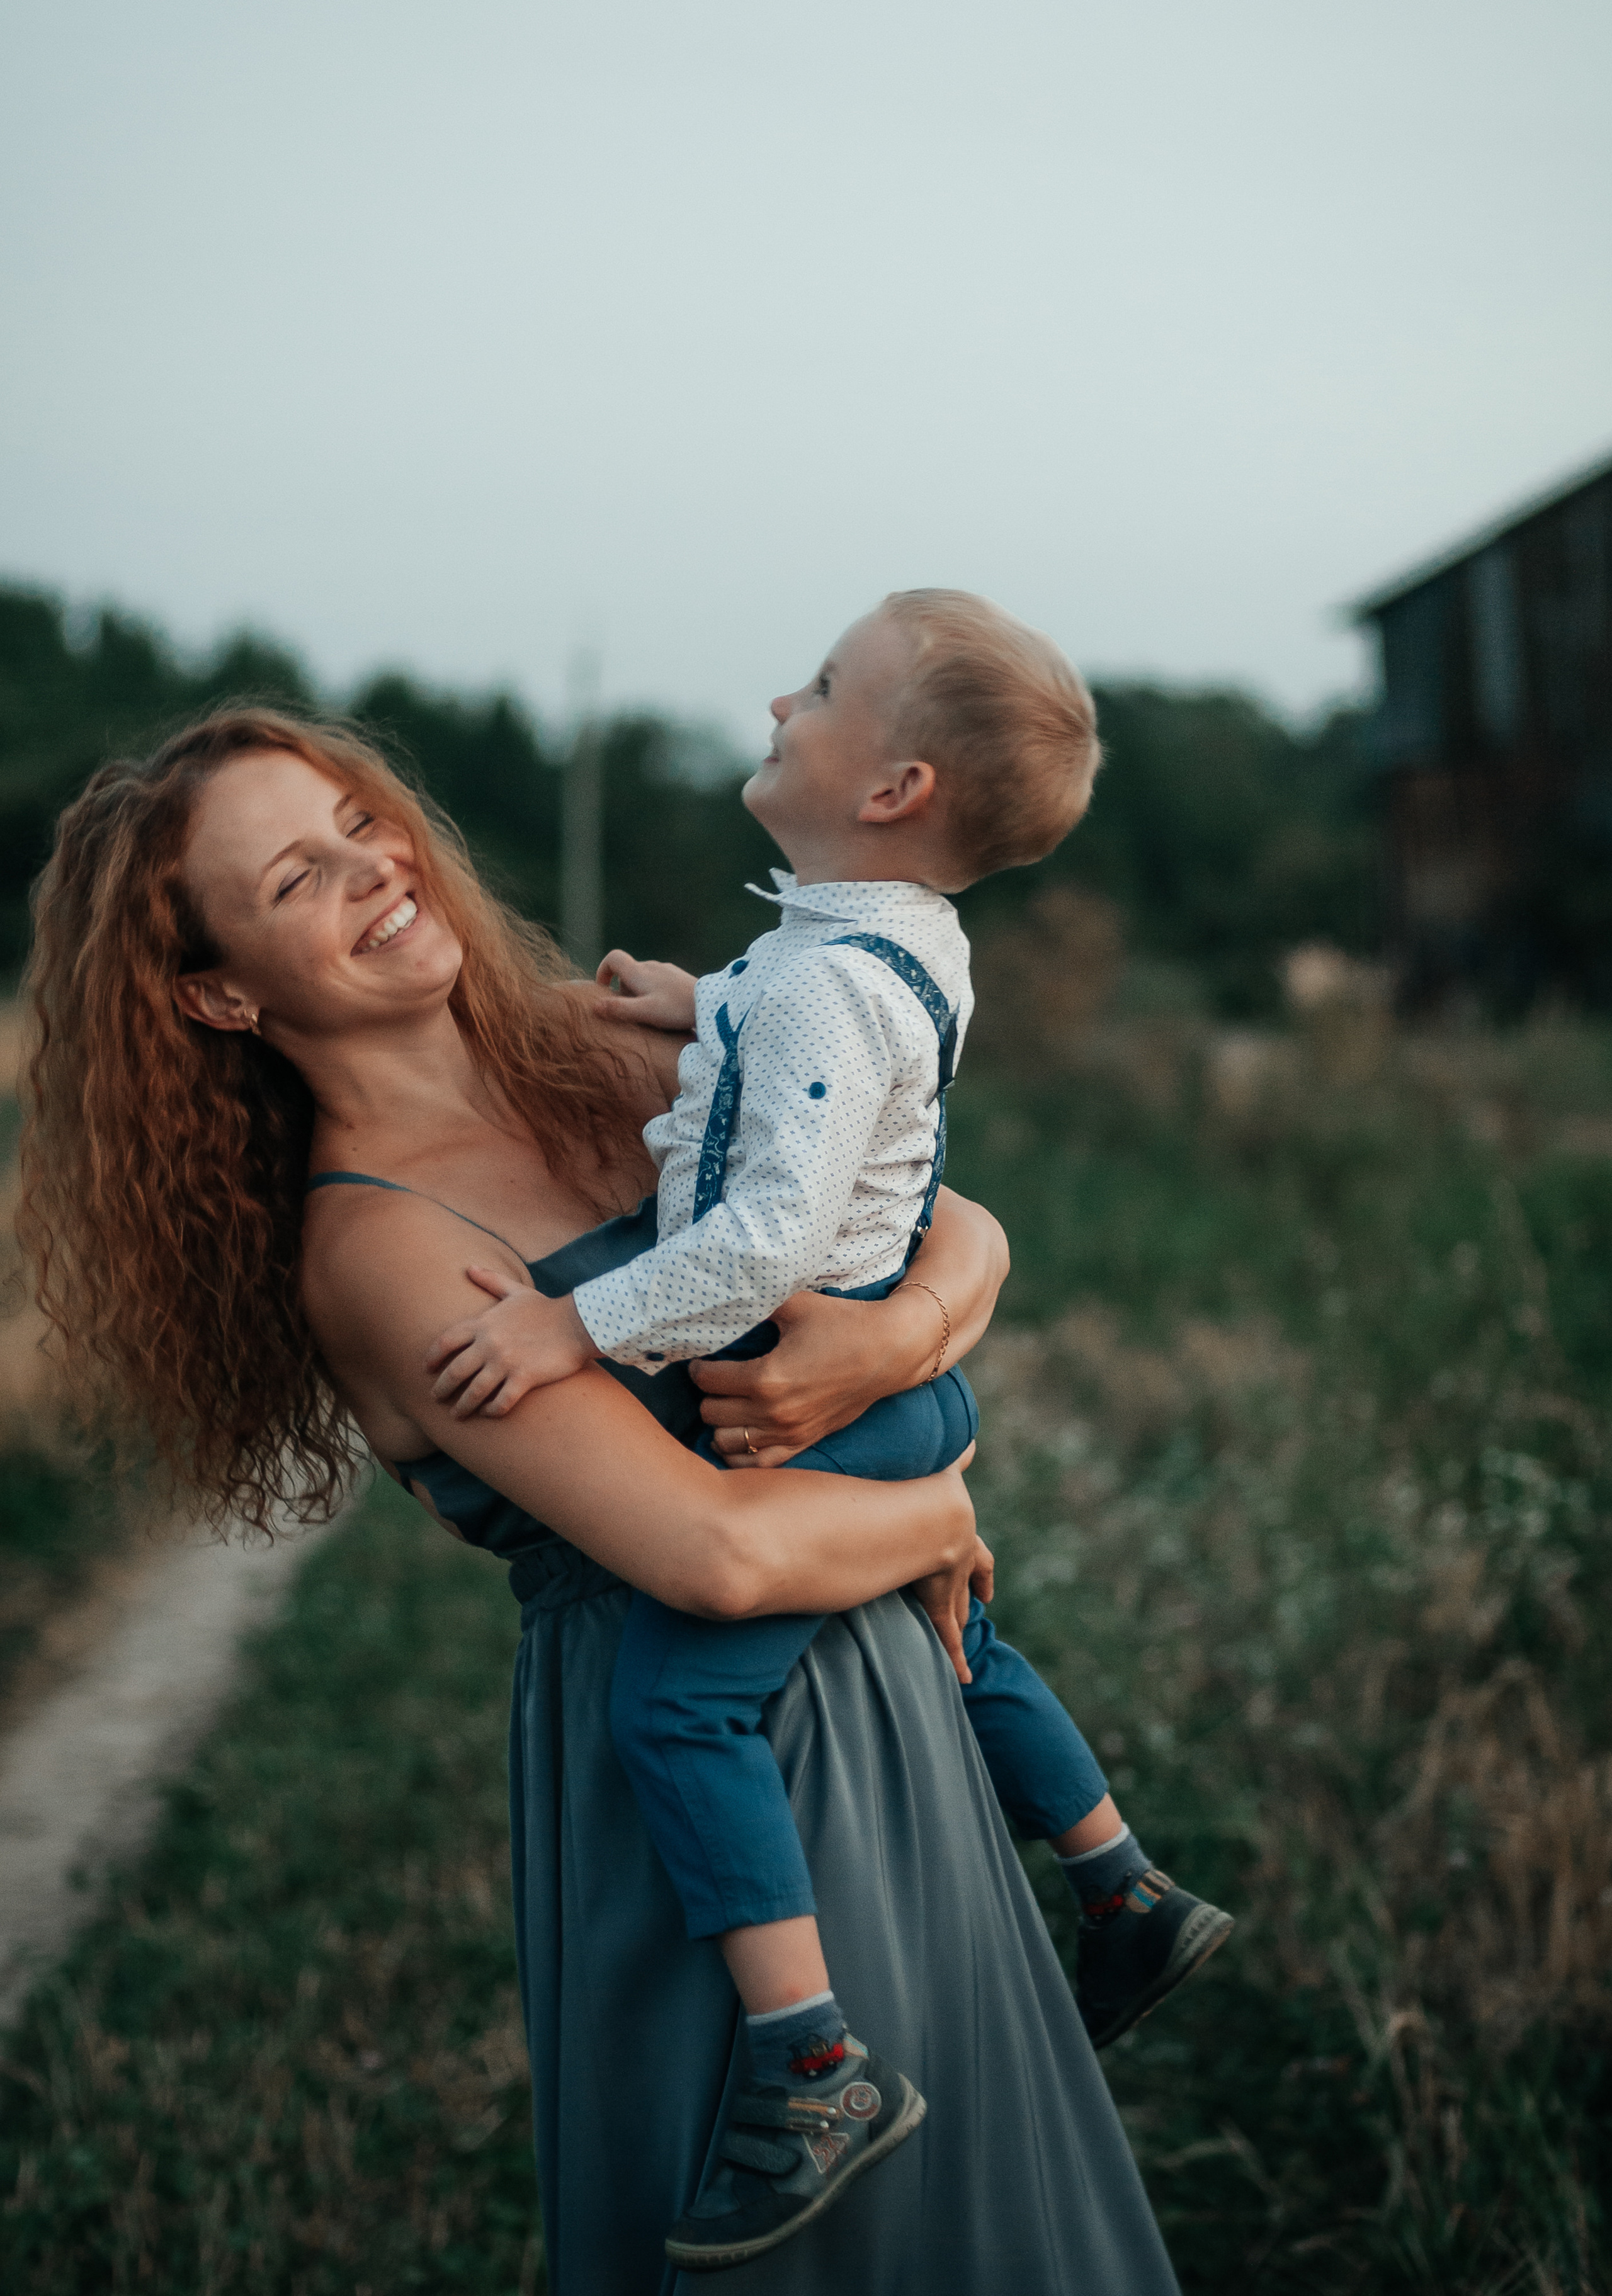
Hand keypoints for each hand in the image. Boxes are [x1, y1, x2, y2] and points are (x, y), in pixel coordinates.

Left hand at [424, 1267, 594, 1417]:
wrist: (578, 1323)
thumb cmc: (546, 1308)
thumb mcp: (516, 1291)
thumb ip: (490, 1280)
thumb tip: (469, 1267)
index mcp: (484, 1323)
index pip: (446, 1341)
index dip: (432, 1357)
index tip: (426, 1369)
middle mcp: (489, 1343)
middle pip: (455, 1371)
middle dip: (441, 1387)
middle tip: (435, 1398)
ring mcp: (506, 1362)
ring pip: (474, 1391)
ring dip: (462, 1406)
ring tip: (457, 1414)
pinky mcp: (524, 1378)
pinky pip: (501, 1402)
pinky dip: (492, 1411)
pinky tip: (489, 1414)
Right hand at [596, 949, 697, 1032]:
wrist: (710, 1003)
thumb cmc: (676, 1008)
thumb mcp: (644, 1012)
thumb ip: (619, 1008)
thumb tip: (594, 1006)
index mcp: (639, 972)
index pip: (614, 958)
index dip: (603, 970)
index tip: (603, 989)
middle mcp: (651, 966)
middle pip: (628, 970)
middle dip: (622, 988)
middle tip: (628, 1011)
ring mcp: (666, 970)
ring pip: (644, 977)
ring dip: (638, 992)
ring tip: (647, 1014)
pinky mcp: (678, 978)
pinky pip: (658, 981)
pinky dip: (653, 992)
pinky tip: (663, 1010)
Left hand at [690, 1285, 948, 1467]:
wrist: (889, 1351)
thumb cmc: (842, 1323)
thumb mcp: (794, 1305)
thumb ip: (755, 1306)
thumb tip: (722, 1304)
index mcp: (766, 1378)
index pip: (707, 1381)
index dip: (699, 1367)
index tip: (703, 1358)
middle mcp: (774, 1413)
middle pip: (710, 1413)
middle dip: (707, 1394)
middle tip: (715, 1379)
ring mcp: (790, 1432)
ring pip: (727, 1442)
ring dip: (720, 1423)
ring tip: (726, 1404)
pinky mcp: (804, 1441)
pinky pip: (758, 1464)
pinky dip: (742, 1453)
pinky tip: (741, 1434)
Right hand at [905, 1467, 983, 1684]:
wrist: (934, 1515)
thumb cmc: (929, 1485)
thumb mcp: (944, 1469)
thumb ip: (956, 1457)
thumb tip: (971, 1438)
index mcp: (959, 1531)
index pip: (975, 1556)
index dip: (979, 1569)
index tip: (985, 1585)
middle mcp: (960, 1559)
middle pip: (969, 1582)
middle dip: (973, 1593)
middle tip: (980, 1604)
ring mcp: (950, 1583)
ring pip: (957, 1612)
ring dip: (961, 1626)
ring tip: (963, 1644)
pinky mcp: (938, 1603)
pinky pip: (947, 1637)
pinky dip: (957, 1659)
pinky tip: (965, 1679)